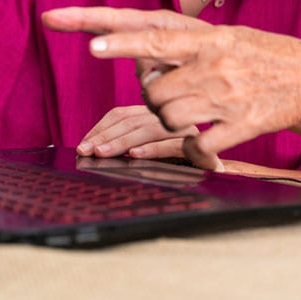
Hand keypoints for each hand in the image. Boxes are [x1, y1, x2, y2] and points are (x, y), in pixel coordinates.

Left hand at [43, 6, 300, 170]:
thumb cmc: (268, 56)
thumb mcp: (229, 37)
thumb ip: (187, 45)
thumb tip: (144, 61)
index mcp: (210, 37)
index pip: (155, 35)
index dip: (119, 40)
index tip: (88, 42)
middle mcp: (215, 64)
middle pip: (152, 89)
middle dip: (152, 98)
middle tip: (172, 94)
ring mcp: (227, 95)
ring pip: (167, 117)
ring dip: (171, 121)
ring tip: (194, 113)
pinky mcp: (241, 125)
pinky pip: (195, 144)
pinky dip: (193, 148)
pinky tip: (204, 141)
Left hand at [76, 104, 212, 163]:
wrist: (217, 186)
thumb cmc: (175, 174)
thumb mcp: (145, 157)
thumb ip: (125, 147)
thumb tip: (90, 148)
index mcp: (159, 117)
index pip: (124, 114)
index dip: (101, 128)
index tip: (83, 145)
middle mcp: (174, 119)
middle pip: (134, 120)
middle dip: (106, 135)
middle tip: (87, 150)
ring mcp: (190, 133)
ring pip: (151, 128)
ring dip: (123, 141)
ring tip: (103, 154)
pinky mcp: (203, 151)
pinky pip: (175, 145)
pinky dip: (153, 149)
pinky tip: (135, 156)